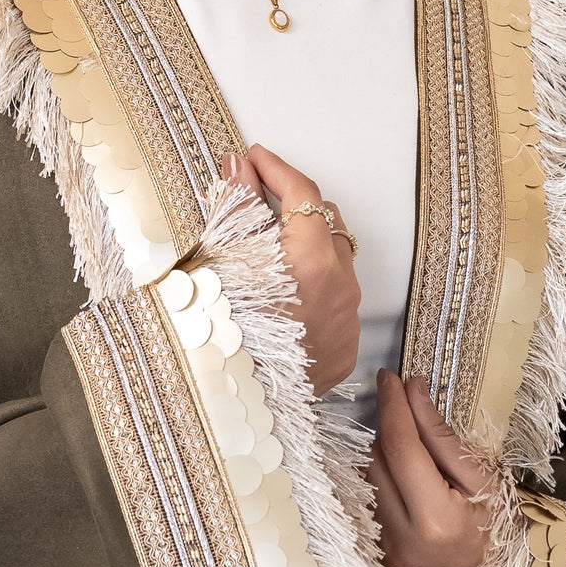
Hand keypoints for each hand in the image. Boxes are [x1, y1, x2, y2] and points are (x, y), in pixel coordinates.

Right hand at [224, 143, 360, 393]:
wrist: (233, 407)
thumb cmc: (218, 337)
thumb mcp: (220, 263)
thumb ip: (237, 209)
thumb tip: (241, 168)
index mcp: (311, 260)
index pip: (302, 193)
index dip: (276, 169)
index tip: (254, 159)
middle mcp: (341, 287)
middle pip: (326, 223)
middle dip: (295, 205)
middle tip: (259, 197)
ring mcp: (347, 321)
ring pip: (336, 264)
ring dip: (307, 249)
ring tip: (267, 250)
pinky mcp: (344, 349)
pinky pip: (336, 304)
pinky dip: (314, 290)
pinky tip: (282, 297)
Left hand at [368, 371, 491, 566]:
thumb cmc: (506, 544)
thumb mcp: (489, 488)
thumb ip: (447, 442)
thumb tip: (415, 393)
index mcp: (435, 519)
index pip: (399, 446)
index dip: (392, 406)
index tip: (389, 378)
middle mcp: (400, 540)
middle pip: (374, 462)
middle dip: (390, 433)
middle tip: (411, 420)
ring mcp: (384, 559)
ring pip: (365, 487)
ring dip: (383, 463)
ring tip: (415, 461)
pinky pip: (366, 513)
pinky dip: (380, 493)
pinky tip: (404, 493)